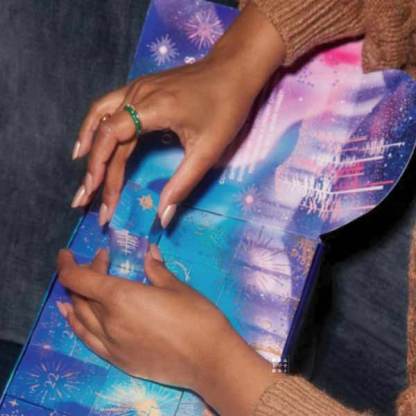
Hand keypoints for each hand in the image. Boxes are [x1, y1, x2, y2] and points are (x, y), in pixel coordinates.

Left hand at [57, 247, 276, 414]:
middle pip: (80, 296)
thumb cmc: (196, 316)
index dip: (68, 264)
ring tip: (78, 290)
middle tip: (103, 263)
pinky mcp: (119, 360)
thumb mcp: (176, 286)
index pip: (79, 279)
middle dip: (84, 275)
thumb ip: (156, 269)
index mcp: (121, 297)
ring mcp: (111, 345)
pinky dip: (77, 325)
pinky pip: (88, 340)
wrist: (208, 360)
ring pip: (80, 319)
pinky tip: (76, 318)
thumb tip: (148, 253)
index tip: (67, 254)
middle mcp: (108, 322)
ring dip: (75, 300)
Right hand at [70, 3, 284, 227]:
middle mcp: (137, 94)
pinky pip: (108, 107)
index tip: (103, 203)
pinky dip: (96, 128)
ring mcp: (136, 87)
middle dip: (94, 171)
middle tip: (85, 200)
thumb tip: (162, 217)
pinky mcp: (141, 88)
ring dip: (90, 149)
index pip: (113, 141)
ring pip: (100, 119)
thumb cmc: (226, 108)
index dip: (103, 174)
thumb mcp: (207, 151)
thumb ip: (182, 184)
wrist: (233, 70)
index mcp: (152, 108)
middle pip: (104, 135)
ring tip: (84, 178)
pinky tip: (91, 144)